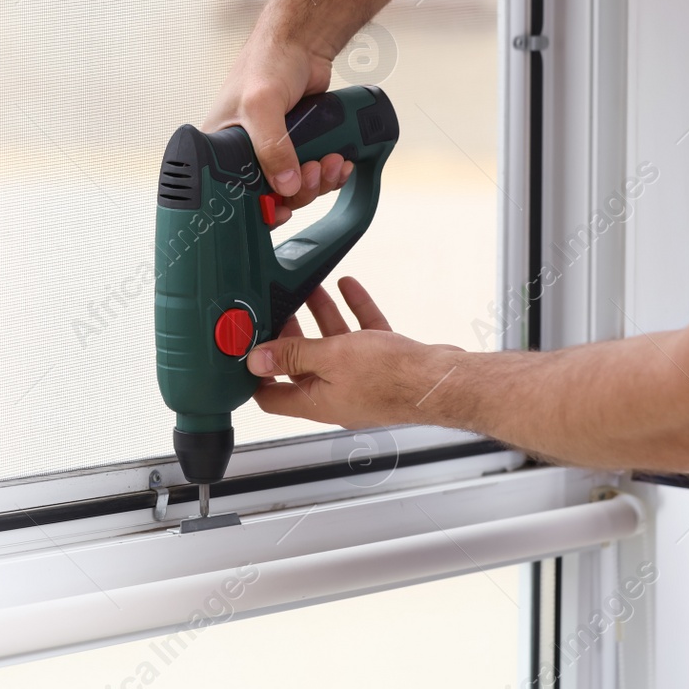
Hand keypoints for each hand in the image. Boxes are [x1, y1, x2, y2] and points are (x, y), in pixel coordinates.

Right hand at [204, 30, 352, 225]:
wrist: (302, 43)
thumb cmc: (266, 62)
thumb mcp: (261, 104)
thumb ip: (272, 146)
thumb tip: (286, 185)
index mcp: (219, 147)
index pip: (232, 193)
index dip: (257, 208)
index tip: (279, 210)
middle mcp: (245, 153)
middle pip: (271, 195)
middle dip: (299, 191)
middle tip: (312, 172)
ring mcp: (274, 151)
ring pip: (297, 188)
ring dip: (320, 182)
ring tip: (330, 161)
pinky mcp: (299, 147)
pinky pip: (314, 174)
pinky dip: (330, 173)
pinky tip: (339, 161)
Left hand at [246, 277, 466, 428]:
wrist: (442, 382)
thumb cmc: (392, 378)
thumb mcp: (331, 358)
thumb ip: (293, 354)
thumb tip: (256, 359)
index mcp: (316, 402)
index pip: (272, 398)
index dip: (255, 377)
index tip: (246, 350)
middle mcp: (336, 395)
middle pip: (301, 365)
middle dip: (289, 334)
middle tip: (278, 307)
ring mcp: (361, 380)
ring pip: (333, 345)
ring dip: (322, 315)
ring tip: (310, 288)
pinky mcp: (384, 364)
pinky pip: (362, 335)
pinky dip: (354, 311)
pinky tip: (348, 286)